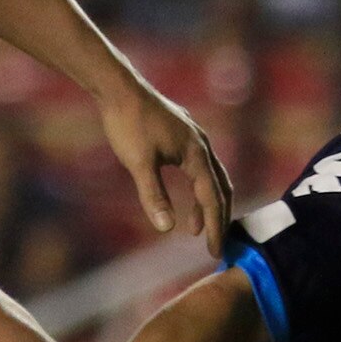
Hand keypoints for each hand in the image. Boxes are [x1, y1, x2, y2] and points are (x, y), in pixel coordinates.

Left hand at [99, 80, 230, 246]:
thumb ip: (154, 196)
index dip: (215, 227)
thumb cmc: (128, 124)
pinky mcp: (184, 134)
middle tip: (215, 245)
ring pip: (212, 177)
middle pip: (221, 189)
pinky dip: (199, 187)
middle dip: (219, 219)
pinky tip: (186, 195)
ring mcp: (195, 138)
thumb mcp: (139, 164)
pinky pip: (201, 167)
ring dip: (207, 204)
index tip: (214, 252)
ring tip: (194, 228)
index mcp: (196, 154)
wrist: (119, 89)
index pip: (212, 198)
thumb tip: (167, 229)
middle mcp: (202, 145)